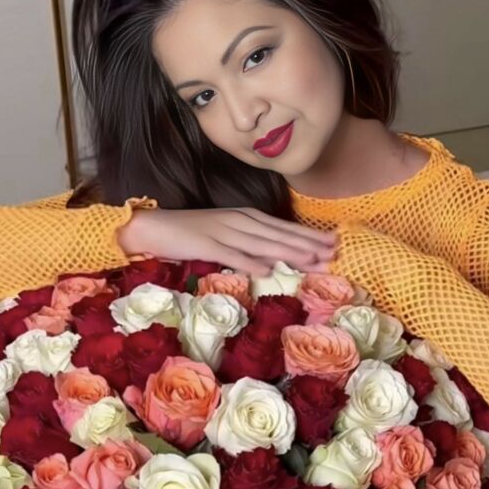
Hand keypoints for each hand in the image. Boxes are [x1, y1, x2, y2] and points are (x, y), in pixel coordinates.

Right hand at [120, 206, 335, 275]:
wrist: (154, 227)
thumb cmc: (191, 234)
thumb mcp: (226, 236)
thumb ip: (249, 246)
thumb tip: (274, 261)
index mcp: (246, 218)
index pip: (283, 228)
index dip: (309, 236)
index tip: (332, 244)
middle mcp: (240, 222)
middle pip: (279, 234)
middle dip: (308, 244)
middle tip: (334, 252)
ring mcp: (223, 232)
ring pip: (262, 243)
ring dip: (288, 252)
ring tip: (312, 260)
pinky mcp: (206, 244)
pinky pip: (231, 254)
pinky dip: (249, 262)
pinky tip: (267, 270)